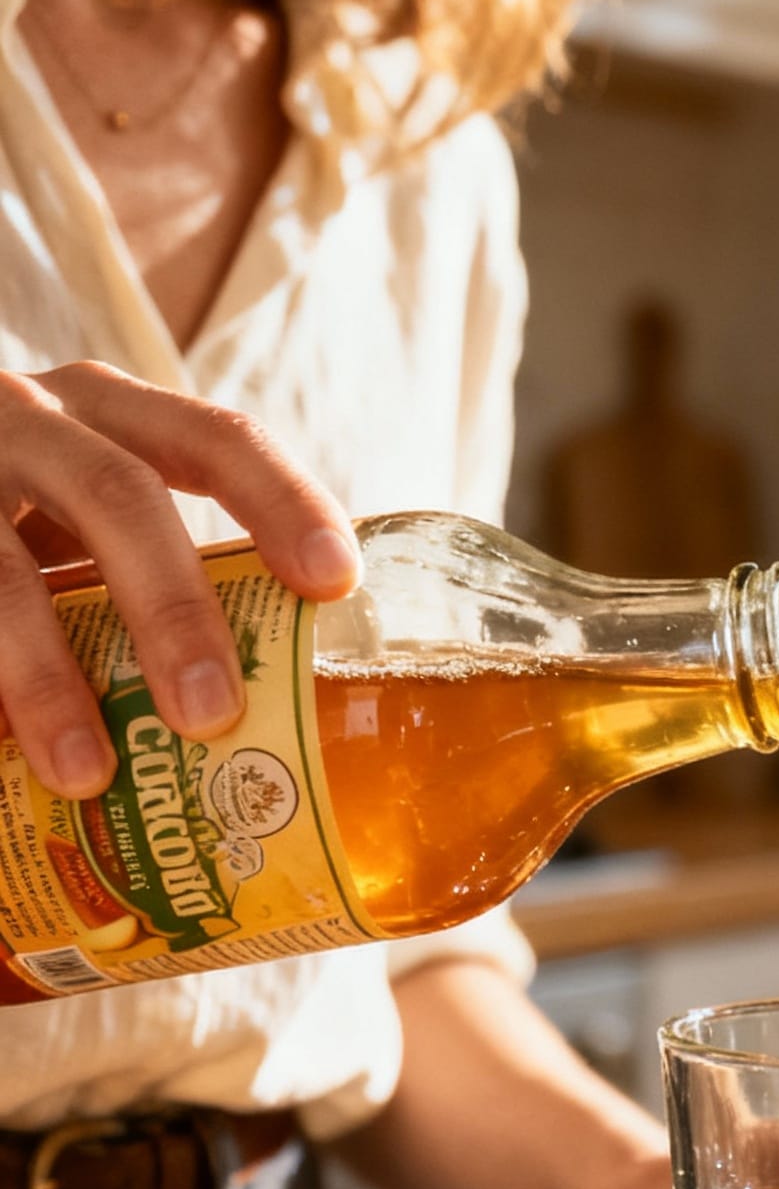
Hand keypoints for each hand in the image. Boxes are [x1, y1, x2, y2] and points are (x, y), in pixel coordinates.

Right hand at [0, 362, 358, 794]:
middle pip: (117, 497)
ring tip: (86, 774)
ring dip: (45, 677)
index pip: (217, 439)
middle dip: (169, 609)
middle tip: (210, 716)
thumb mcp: (85, 513)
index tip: (335, 582)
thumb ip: (154, 579)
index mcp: (111, 414)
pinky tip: (0, 752)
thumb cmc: (21, 521)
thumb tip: (268, 725)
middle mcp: (32, 419)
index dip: (282, 502)